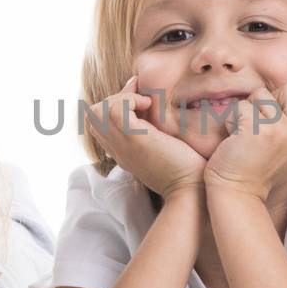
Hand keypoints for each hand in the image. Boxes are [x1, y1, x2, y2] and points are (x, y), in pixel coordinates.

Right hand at [87, 75, 206, 197]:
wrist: (193, 189)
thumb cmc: (187, 168)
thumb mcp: (164, 148)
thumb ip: (153, 133)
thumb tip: (154, 106)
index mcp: (123, 151)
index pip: (100, 123)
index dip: (116, 105)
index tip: (141, 100)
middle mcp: (118, 149)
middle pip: (93, 115)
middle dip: (115, 99)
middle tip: (141, 99)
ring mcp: (123, 145)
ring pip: (97, 111)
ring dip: (121, 98)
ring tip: (145, 103)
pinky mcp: (134, 139)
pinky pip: (115, 110)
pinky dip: (130, 99)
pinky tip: (149, 105)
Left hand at [204, 82, 286, 201]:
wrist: (238, 193)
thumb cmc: (261, 172)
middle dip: (273, 96)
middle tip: (261, 117)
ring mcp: (279, 130)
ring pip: (261, 94)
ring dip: (248, 108)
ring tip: (245, 131)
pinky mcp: (256, 128)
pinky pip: (241, 107)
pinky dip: (232, 119)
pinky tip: (234, 137)